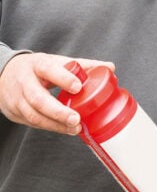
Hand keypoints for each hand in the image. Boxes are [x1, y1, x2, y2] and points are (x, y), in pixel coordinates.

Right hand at [0, 52, 114, 134]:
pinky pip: (32, 123)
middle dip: (58, 111)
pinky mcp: (14, 113)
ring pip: (33, 115)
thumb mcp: (56, 62)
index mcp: (37, 65)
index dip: (63, 78)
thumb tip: (110, 67)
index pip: (49, 70)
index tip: (78, 87)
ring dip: (55, 124)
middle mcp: (24, 82)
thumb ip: (83, 65)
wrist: (4, 74)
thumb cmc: (37, 68)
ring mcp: (16, 99)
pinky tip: (65, 129)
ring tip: (75, 128)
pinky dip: (50, 127)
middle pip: (38, 99)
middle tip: (76, 119)